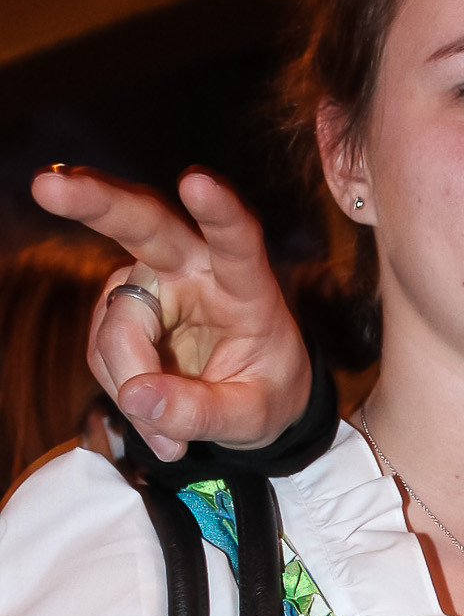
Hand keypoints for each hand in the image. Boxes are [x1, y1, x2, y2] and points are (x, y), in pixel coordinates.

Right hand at [30, 165, 313, 463]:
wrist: (253, 394)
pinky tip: (150, 411)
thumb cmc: (265, 391)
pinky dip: (122, 389)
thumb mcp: (253, 418)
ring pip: (117, 321)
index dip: (218, 211)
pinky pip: (103, 350)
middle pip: (145, 223)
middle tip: (46, 187)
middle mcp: (194, 267)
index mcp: (244, 284)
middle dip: (96, 202)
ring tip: (171, 435)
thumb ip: (203, 411)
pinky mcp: (121, 302)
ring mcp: (151, 280)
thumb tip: (136, 396)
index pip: (236, 240)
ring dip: (132, 381)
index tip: (196, 180)